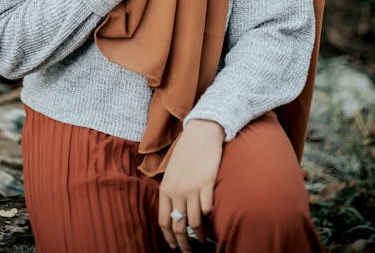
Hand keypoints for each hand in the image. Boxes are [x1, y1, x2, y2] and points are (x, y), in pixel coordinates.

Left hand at [158, 120, 223, 250]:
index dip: (169, 238)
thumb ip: (172, 193)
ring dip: (199, 233)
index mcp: (165, 189)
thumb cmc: (187, 153)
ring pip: (194, 222)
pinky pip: (207, 209)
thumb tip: (175, 215)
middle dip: (184, 243)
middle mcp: (176, 191)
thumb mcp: (172, 173)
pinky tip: (211, 218)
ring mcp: (191, 188)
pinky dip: (209, 217)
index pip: (164, 221)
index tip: (174, 247)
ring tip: (203, 236)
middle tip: (189, 250)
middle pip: (178, 226)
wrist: (201, 133)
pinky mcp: (206, 184)